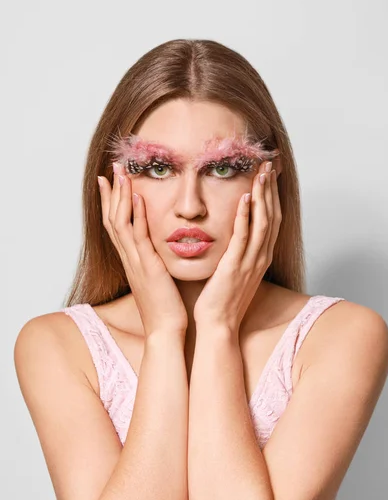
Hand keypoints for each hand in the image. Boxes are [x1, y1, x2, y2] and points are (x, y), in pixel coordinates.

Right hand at [98, 163, 187, 337]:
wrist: (166, 331)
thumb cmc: (166, 308)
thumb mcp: (158, 279)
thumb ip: (155, 262)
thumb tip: (159, 251)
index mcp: (132, 260)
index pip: (116, 225)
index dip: (111, 202)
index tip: (109, 181)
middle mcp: (129, 258)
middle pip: (113, 218)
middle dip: (111, 192)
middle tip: (112, 168)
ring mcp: (136, 262)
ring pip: (121, 223)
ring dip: (120, 196)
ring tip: (121, 173)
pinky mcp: (148, 267)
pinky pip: (139, 237)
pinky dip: (137, 215)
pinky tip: (137, 197)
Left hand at [193, 160, 281, 332]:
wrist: (218, 325)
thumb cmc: (221, 299)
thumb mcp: (234, 270)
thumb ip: (236, 250)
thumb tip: (232, 233)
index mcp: (260, 257)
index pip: (271, 219)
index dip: (272, 195)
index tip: (269, 174)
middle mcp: (260, 257)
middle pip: (272, 215)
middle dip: (271, 188)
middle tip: (269, 164)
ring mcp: (250, 262)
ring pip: (263, 222)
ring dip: (262, 196)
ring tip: (261, 173)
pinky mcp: (235, 267)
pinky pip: (243, 237)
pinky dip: (245, 216)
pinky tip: (244, 198)